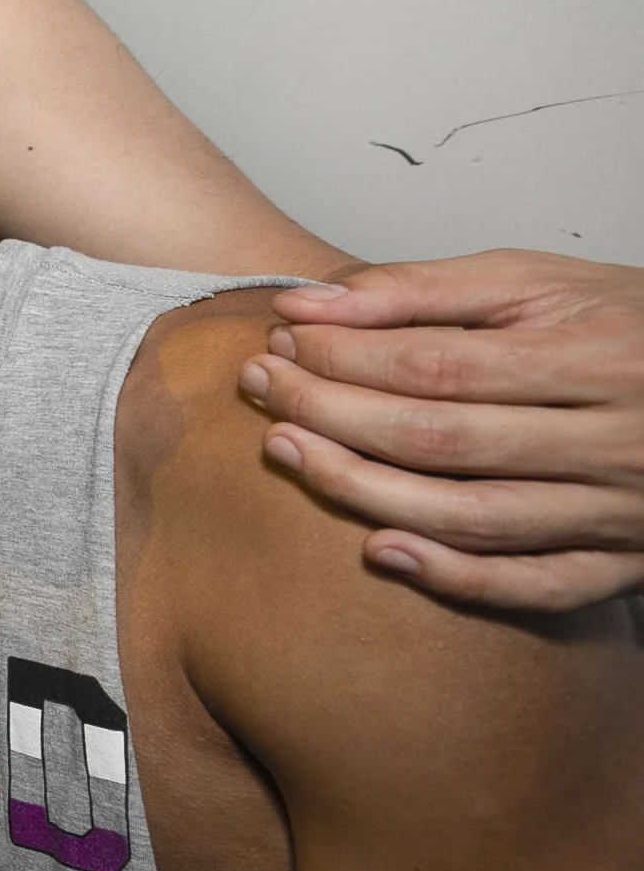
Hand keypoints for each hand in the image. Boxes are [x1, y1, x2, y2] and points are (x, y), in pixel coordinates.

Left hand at [243, 250, 643, 612]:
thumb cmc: (627, 326)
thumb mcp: (539, 284)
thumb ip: (422, 290)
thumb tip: (307, 305)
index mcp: (597, 358)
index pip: (439, 366)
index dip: (345, 358)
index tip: (282, 344)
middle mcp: (614, 439)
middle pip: (442, 440)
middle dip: (332, 416)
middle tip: (262, 391)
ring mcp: (622, 510)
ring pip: (474, 518)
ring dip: (365, 492)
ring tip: (288, 454)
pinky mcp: (625, 562)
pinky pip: (537, 586)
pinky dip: (457, 577)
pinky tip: (380, 552)